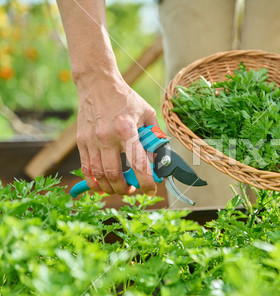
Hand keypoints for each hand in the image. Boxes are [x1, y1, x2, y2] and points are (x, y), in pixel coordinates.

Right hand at [75, 72, 158, 195]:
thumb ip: (154, 136)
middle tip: (131, 189)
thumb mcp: (147, 113)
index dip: (146, 181)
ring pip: (98, 175)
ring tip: (119, 188)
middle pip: (114, 174)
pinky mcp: (81, 141)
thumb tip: (160, 158)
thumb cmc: (126, 99)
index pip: (138, 163)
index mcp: (127, 129)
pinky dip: (93, 182)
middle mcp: (107, 136)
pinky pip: (85, 168)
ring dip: (110, 187)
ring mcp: (91, 140)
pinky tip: (101, 186)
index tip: (151, 190)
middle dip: (124, 188)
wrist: (97, 83)